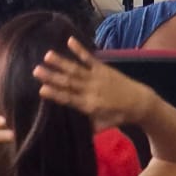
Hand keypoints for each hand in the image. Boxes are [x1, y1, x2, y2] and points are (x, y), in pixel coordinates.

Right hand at [34, 36, 152, 130]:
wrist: (140, 103)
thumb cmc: (120, 116)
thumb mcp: (103, 126)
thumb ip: (89, 127)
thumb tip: (74, 133)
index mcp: (88, 106)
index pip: (68, 99)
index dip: (54, 94)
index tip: (40, 89)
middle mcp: (91, 90)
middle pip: (68, 82)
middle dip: (52, 76)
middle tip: (36, 70)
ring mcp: (97, 77)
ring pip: (76, 69)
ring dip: (61, 61)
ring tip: (48, 55)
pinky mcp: (103, 68)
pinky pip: (89, 58)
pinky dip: (80, 49)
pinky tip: (70, 41)